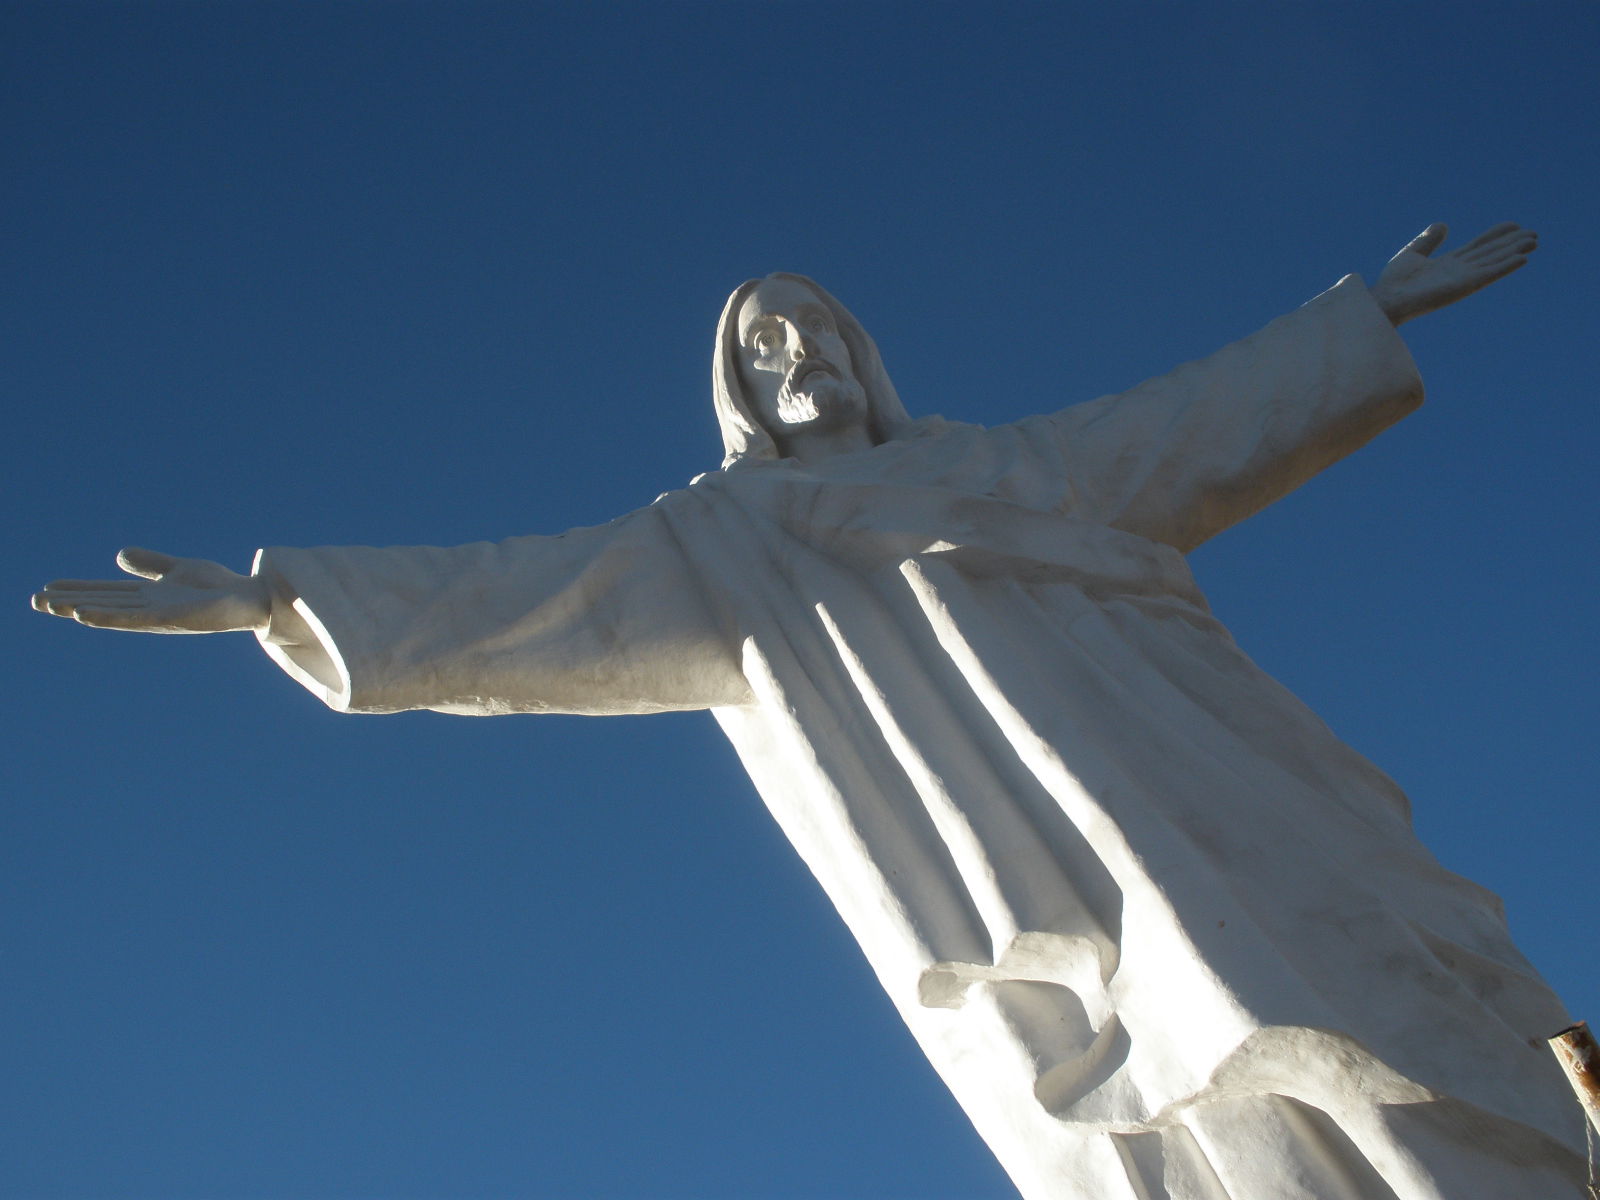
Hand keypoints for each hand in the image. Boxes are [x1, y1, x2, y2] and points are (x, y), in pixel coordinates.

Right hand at [32, 547, 269, 632]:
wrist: (251, 598)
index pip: (106, 592)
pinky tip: (83, 615)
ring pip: (109, 613)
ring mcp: (157, 615)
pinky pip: (132, 619)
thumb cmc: (218, 587)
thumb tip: (119, 556)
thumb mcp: (178, 568)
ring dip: (79, 610)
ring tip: (50, 606)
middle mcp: (148, 608)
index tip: (48, 587)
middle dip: (68, 602)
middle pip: (101, 604)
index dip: (78, 589)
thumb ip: (150, 564)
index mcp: (149, 596)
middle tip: (35, 600)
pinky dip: (107, 617)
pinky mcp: (170, 619)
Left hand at [1371, 222, 1536, 325]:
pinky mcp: (1463, 287)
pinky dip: (1505, 266)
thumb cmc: (1394, 282)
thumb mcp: (1413, 254)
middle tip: (1533, 233)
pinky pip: (1488, 275)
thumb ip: (1428, 240)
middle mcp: (1458, 272)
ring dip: (1514, 252)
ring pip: (1494, 262)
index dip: (1495, 235)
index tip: (1512, 225)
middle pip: (1490, 254)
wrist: (1385, 299)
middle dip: (1511, 244)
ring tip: (1533, 241)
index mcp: (1447, 265)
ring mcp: (1462, 280)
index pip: (1477, 247)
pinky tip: (1522, 258)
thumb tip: (1442, 224)